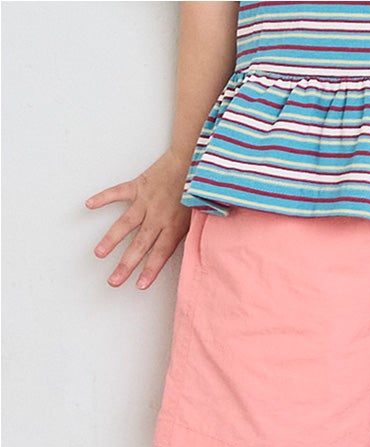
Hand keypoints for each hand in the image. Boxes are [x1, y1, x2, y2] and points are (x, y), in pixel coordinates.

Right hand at [85, 149, 192, 288]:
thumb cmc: (199, 189)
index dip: (150, 270)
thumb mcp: (200, 217)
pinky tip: (89, 205)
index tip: (139, 285)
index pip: (159, 254)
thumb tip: (190, 253)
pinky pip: (118, 192)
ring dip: (111, 239)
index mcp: (174, 226)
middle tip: (113, 281)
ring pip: (126, 223)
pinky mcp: (139, 185)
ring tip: (99, 254)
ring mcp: (146, 200)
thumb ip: (188, 234)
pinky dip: (103, 198)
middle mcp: (158, 216)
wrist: (194, 159)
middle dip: (126, 265)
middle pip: (139, 245)